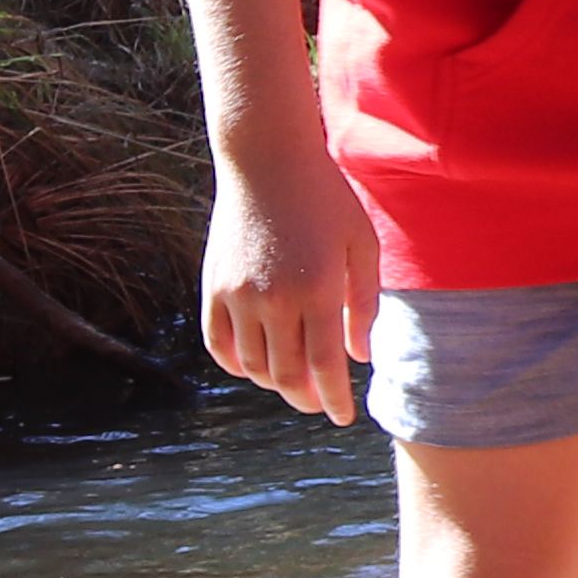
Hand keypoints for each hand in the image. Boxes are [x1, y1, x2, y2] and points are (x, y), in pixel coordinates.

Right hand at [200, 119, 378, 420]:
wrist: (267, 159)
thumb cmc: (325, 198)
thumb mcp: (361, 244)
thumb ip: (363, 303)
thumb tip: (358, 357)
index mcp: (320, 290)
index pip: (327, 367)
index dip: (335, 400)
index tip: (343, 418)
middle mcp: (275, 299)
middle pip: (287, 376)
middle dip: (305, 398)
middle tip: (317, 403)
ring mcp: (238, 294)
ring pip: (252, 366)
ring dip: (273, 383)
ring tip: (291, 381)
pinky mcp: (213, 286)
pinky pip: (219, 344)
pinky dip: (236, 364)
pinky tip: (254, 365)